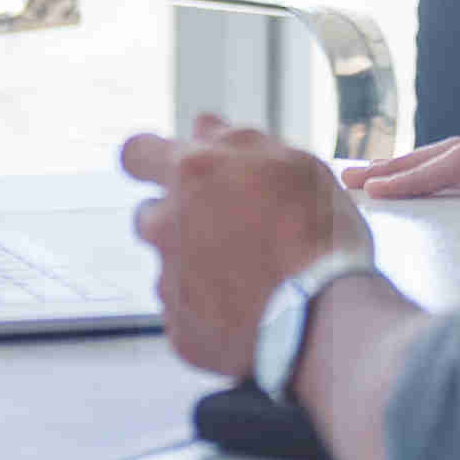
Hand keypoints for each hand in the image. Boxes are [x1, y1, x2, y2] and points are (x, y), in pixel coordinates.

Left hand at [122, 114, 373, 374]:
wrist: (325, 316)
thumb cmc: (317, 231)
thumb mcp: (292, 162)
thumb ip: (237, 140)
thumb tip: (202, 127)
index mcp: (191, 173)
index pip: (135, 153)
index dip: (149, 161)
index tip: (167, 170)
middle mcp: (166, 225)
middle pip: (148, 215)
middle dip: (176, 217)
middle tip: (227, 228)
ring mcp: (169, 282)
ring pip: (167, 265)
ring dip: (194, 264)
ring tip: (247, 275)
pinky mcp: (178, 332)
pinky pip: (184, 312)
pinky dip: (207, 308)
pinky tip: (248, 308)